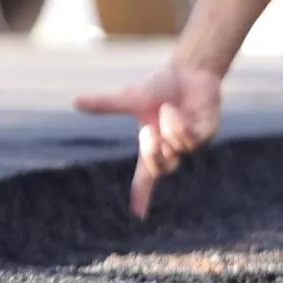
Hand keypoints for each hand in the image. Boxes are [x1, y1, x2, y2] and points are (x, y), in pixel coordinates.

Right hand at [74, 64, 221, 217]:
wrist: (188, 68)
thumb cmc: (160, 84)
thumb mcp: (130, 97)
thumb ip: (105, 104)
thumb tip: (75, 100)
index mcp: (153, 144)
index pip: (146, 177)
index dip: (141, 196)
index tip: (138, 214)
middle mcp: (172, 147)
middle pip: (162, 168)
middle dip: (153, 154)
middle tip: (147, 132)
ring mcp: (191, 142)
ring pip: (178, 151)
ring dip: (168, 130)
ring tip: (167, 109)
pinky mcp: (207, 133)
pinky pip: (193, 141)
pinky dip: (180, 126)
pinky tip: (176, 110)